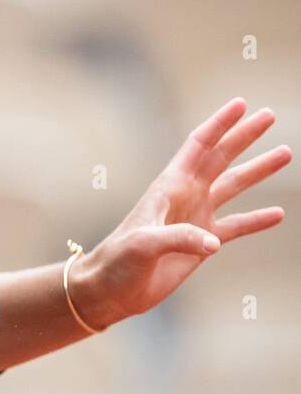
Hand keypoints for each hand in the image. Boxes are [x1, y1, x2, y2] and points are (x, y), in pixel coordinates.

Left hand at [72, 97, 291, 328]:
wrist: (110, 289)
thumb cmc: (117, 261)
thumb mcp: (143, 245)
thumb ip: (177, 239)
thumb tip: (214, 242)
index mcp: (169, 187)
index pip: (199, 146)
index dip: (220, 124)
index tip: (241, 104)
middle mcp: (185, 196)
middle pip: (221, 158)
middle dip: (244, 136)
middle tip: (270, 115)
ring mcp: (194, 218)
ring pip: (233, 187)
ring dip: (258, 171)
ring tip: (285, 153)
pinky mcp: (201, 244)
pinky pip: (236, 226)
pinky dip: (256, 220)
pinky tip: (277, 215)